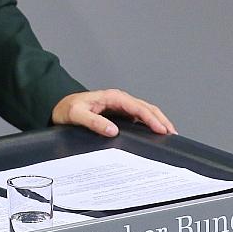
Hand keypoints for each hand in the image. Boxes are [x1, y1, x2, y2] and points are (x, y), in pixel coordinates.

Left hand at [52, 89, 175, 136]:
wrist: (59, 106)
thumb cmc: (67, 109)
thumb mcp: (76, 115)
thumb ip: (93, 122)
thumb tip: (113, 130)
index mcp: (113, 97)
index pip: (138, 107)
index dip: (151, 119)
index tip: (161, 130)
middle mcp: (119, 99)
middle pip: (146, 107)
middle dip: (161, 119)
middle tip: (173, 134)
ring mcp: (120, 106)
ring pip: (145, 111)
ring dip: (158, 120)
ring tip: (169, 134)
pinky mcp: (119, 113)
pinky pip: (138, 116)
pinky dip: (149, 123)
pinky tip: (154, 133)